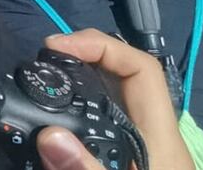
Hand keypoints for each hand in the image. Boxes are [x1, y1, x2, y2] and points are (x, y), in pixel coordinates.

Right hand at [36, 30, 195, 169]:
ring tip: (43, 79)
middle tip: (42, 60)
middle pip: (122, 77)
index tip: (57, 46)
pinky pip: (104, 121)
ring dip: (78, 82)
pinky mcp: (128, 159)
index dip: (101, 45)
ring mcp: (140, 146)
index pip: (142, 68)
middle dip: (82, 57)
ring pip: (111, 98)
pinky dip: (78, 109)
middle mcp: (152, 134)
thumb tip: (49, 135)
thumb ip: (89, 169)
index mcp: (160, 137)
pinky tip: (55, 119)